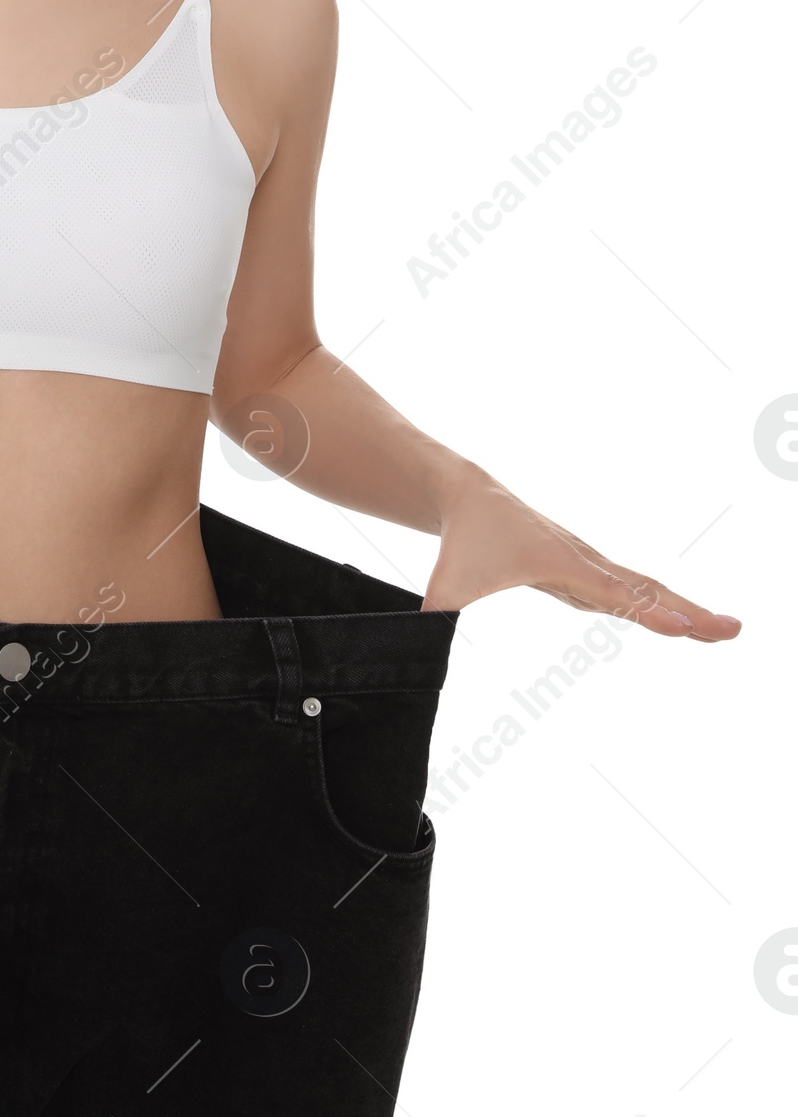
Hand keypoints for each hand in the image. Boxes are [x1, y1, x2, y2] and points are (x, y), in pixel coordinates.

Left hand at [420, 472, 741, 641]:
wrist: (467, 496)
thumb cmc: (461, 542)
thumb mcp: (446, 584)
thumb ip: (434, 618)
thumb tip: (412, 647)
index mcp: (558, 564)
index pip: (611, 593)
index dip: (647, 612)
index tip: (686, 628)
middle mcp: (582, 562)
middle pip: (643, 590)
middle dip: (687, 612)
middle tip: (730, 631)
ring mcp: (587, 564)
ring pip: (643, 588)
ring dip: (682, 608)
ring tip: (724, 630)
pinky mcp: (583, 569)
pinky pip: (630, 589)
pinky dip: (660, 603)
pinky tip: (682, 620)